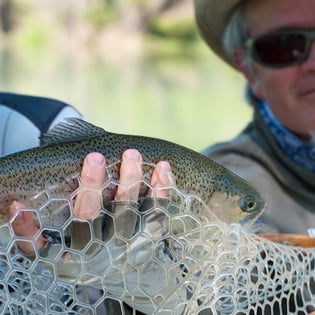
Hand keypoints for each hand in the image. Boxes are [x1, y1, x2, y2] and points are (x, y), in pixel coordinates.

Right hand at [9, 150, 170, 254]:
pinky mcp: (152, 237)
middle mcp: (105, 251)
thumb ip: (34, 236)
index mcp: (77, 255)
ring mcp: (131, 244)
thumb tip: (15, 206)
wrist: (122, 274)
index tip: (31, 195)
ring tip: (132, 154)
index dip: (43, 221)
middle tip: (94, 157)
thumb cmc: (83, 256)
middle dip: (93, 187)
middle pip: (97, 219)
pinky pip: (158, 212)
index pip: (63, 233)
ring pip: (131, 211)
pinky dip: (161, 189)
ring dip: (131, 182)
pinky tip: (162, 168)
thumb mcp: (57, 254)